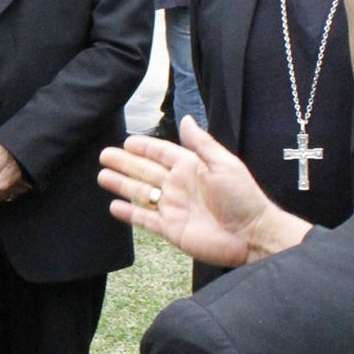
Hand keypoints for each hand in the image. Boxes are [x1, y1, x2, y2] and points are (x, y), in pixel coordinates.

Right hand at [97, 117, 312, 267]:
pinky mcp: (171, 230)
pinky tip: (114, 206)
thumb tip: (187, 119)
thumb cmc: (242, 198)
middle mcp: (178, 186)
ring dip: (121, 185)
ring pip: (140, 193)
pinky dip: (129, 214)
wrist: (251, 235)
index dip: (144, 147)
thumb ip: (201, 143)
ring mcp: (173, 208)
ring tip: (102, 177)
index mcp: (190, 168)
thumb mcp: (224, 164)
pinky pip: (144, 220)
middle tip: (104, 155)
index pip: (161, 153)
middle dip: (124, 163)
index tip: (127, 141)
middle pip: (145, 171)